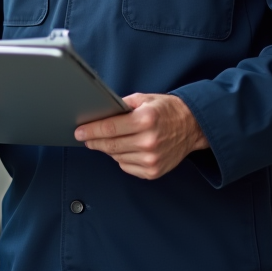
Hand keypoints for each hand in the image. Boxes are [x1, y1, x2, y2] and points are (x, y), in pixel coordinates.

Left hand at [74, 93, 208, 179]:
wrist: (192, 127)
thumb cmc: (167, 110)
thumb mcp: (145, 99)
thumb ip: (122, 104)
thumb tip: (99, 113)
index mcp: (146, 120)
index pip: (110, 128)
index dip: (91, 131)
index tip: (79, 132)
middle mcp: (149, 141)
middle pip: (110, 145)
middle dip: (94, 141)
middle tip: (85, 137)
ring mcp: (151, 159)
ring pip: (116, 157)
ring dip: (108, 149)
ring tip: (109, 140)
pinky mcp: (153, 172)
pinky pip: (126, 167)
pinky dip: (121, 158)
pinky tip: (126, 149)